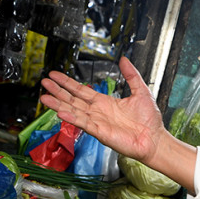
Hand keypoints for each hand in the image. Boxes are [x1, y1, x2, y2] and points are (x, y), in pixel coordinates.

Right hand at [39, 57, 177, 171]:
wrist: (155, 139)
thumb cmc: (149, 120)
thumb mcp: (140, 91)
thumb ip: (131, 75)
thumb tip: (124, 59)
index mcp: (104, 102)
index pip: (81, 91)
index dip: (67, 83)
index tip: (55, 75)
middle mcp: (98, 112)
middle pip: (73, 100)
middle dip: (58, 91)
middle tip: (44, 82)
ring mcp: (97, 122)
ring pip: (74, 111)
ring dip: (59, 104)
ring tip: (44, 98)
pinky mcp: (101, 133)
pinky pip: (84, 124)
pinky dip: (72, 118)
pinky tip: (61, 112)